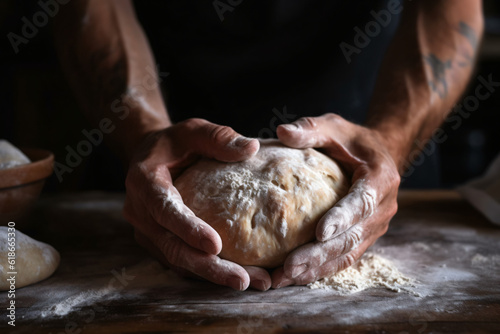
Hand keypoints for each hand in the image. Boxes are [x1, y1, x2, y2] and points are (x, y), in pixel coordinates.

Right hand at [123, 118, 270, 290]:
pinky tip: (240, 276)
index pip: (165, 210)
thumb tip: (253, 147)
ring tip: (253, 282)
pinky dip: (208, 272)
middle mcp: (140, 212)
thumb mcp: (193, 130)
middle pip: (173, 247)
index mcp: (144, 183)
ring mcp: (147, 232)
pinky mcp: (157, 242)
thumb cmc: (174, 143)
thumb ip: (218, 137)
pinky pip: (181, 262)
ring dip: (213, 275)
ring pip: (178, 261)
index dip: (188, 229)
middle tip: (244, 280)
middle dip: (209, 267)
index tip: (216, 246)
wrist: (147, 157)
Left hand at [272, 113, 399, 287]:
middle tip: (291, 265)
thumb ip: (310, 129)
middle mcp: (383, 207)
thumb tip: (281, 131)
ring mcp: (376, 226)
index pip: (362, 202)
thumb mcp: (334, 127)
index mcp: (380, 178)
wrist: (380, 154)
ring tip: (288, 277)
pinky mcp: (366, 236)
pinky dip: (323, 269)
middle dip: (322, 253)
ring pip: (348, 253)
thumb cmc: (352, 139)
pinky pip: (345, 257)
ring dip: (319, 267)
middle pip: (353, 236)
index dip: (342, 218)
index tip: (320, 233)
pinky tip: (298, 277)